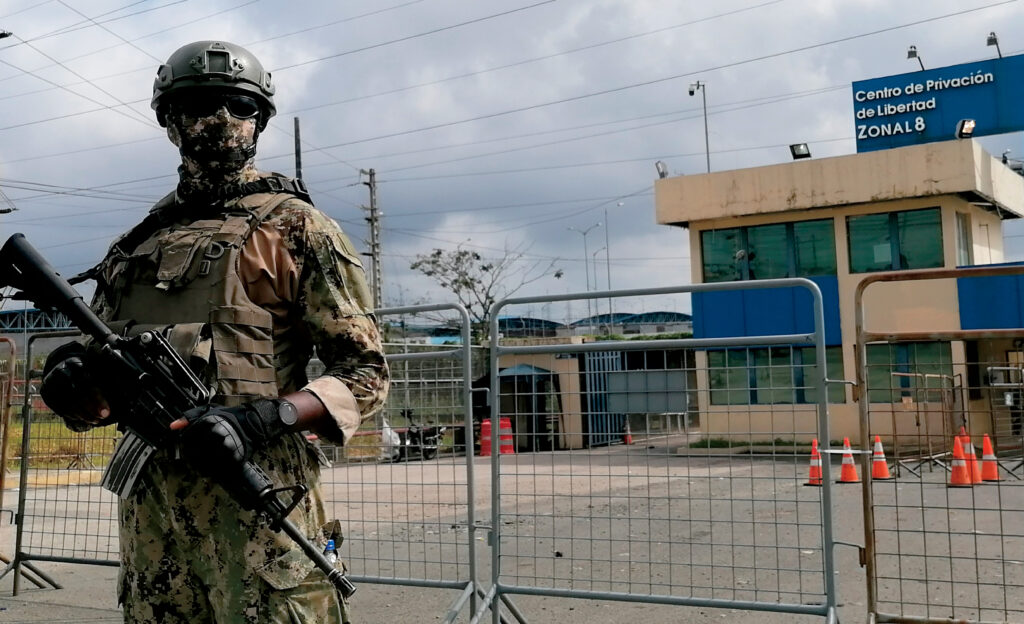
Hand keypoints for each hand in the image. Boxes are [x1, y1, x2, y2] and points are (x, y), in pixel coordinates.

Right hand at [40, 342, 111, 429]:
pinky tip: (85, 419)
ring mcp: (52, 384)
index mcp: (77, 364)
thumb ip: (108, 374)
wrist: (60, 364)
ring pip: (68, 404)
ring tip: (96, 420)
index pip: (87, 384)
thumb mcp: (95, 365)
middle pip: (77, 396)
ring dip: (84, 415)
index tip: (107, 412)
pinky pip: (60, 409)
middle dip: (91, 410)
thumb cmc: (85, 367)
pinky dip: (74, 416)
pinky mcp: (48, 394)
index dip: (97, 400)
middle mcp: (62, 373)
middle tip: (103, 417)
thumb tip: (128, 386)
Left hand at [175, 399, 293, 468]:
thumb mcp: (208, 411)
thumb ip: (189, 417)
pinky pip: (217, 470)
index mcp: (207, 422)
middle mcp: (215, 434)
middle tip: (193, 459)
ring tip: (201, 465)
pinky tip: (211, 469)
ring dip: (200, 467)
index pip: (186, 440)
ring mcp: (225, 446)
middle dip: (191, 458)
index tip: (186, 449)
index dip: (184, 447)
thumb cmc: (227, 417)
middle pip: (193, 453)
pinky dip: (212, 472)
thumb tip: (172, 426)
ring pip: (204, 463)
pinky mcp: (234, 457)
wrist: (251, 423)